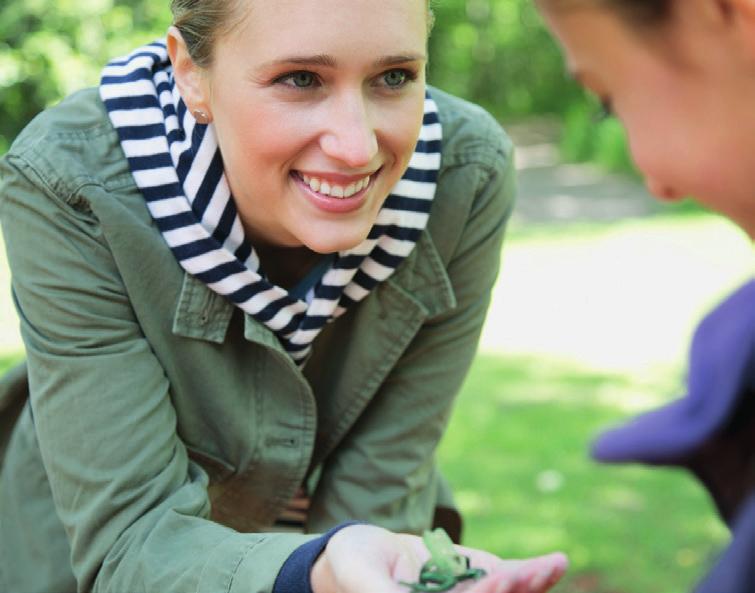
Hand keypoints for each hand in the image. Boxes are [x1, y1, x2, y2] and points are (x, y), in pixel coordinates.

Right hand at [311, 524, 567, 592]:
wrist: (363, 551)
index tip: (498, 578)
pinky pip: (512, 578)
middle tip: (522, 573)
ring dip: (529, 585)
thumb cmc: (352, 568)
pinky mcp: (480, 579)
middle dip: (511, 592)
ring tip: (548, 566)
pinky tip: (555, 562)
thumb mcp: (361, 579)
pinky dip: (536, 572)